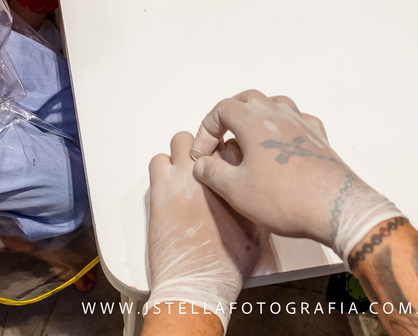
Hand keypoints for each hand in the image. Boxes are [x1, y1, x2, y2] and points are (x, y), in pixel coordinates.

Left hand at [146, 131, 265, 329]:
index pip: (233, 143)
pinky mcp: (161, 190)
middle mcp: (211, 172)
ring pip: (180, 141)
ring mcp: (183, 178)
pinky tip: (170, 186)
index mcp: (236, 179)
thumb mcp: (259, 230)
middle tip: (205, 167)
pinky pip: (158, 161)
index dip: (228, 152)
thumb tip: (252, 192)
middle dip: (206, 149)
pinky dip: (163, 168)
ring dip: (182, 154)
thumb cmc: (228, 262)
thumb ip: (255, 202)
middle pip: (208, 136)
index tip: (225, 163)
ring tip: (185, 174)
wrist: (199, 281)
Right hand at [191, 90, 401, 258]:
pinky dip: (281, 128)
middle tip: (220, 140)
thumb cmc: (283, 198)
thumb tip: (201, 164)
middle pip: (248, 99)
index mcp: (254, 120)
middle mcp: (279, 113)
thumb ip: (212, 172)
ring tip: (248, 140)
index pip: (222, 109)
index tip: (202, 156)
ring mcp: (302, 123)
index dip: (206, 130)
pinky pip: (296, 121)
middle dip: (229, 116)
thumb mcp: (235, 190)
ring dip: (256, 117)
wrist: (334, 207)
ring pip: (274, 105)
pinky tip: (279, 147)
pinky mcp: (319, 137)